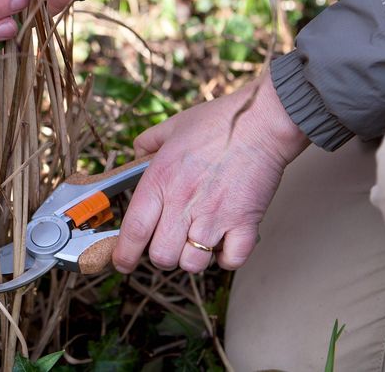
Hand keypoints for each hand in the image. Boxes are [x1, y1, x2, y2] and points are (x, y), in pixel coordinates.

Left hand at [113, 70, 309, 272]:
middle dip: (160, 257)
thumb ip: (148, 142)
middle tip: (167, 244)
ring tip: (197, 241)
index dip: (124, 254)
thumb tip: (136, 155)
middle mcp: (184, 203)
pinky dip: (226, 259)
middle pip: (161, 255)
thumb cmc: (218, 122)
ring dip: (193, 258)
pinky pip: (231, 261)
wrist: (263, 121)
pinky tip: (224, 244)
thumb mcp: (172, 127)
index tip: (121, 262)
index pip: (134, 230)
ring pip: (194, 263)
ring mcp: (215, 216)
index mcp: (160, 180)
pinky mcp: (245, 223)